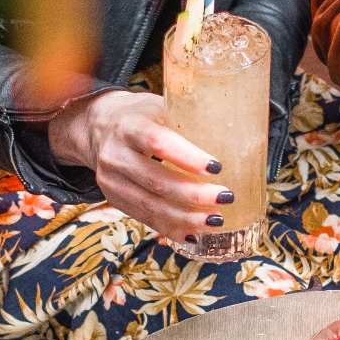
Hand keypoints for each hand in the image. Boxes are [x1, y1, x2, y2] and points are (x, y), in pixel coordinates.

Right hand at [46, 91, 234, 242]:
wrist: (99, 127)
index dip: (187, 157)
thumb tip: (240, 135)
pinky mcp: (113, 198)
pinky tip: (193, 234)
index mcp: (129, 125)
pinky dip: (170, 229)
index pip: (157, 142)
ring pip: (150, 206)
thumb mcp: (160, 106)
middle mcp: (115, 154)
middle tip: (226, 198)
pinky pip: (144, 218)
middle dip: (194, 195)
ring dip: (186, 219)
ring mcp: (110, 180)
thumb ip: (187, 119)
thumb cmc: (143, 115)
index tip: (217, 167)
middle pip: (156, 181)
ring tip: (216, 220)